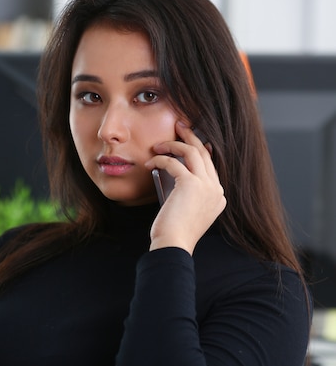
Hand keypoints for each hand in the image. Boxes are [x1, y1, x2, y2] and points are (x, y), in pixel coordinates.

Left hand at [144, 122, 225, 254]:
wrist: (173, 244)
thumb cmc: (174, 231)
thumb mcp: (185, 208)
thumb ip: (186, 191)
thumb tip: (174, 169)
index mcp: (218, 196)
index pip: (211, 165)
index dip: (200, 149)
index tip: (189, 139)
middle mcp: (217, 189)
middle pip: (204, 153)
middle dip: (191, 136)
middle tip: (179, 125)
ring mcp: (207, 186)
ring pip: (192, 152)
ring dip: (174, 144)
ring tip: (159, 143)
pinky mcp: (191, 184)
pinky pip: (173, 163)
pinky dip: (160, 159)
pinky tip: (150, 163)